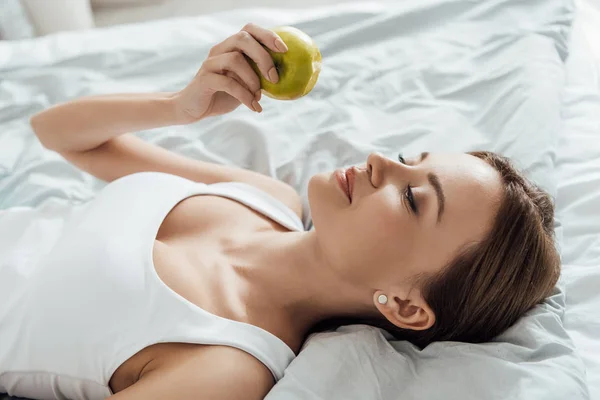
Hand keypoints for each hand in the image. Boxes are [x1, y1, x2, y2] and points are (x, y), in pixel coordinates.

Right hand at [173, 23, 287, 122]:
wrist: (194, 109)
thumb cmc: (222, 95)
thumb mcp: (244, 84)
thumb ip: (259, 77)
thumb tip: (285, 77)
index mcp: (230, 47)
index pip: (249, 30)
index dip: (267, 35)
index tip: (284, 50)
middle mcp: (219, 50)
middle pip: (243, 39)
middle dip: (263, 57)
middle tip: (274, 78)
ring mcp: (210, 63)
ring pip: (235, 59)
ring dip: (253, 79)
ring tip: (258, 96)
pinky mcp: (205, 79)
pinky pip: (228, 82)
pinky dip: (245, 95)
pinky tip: (254, 107)